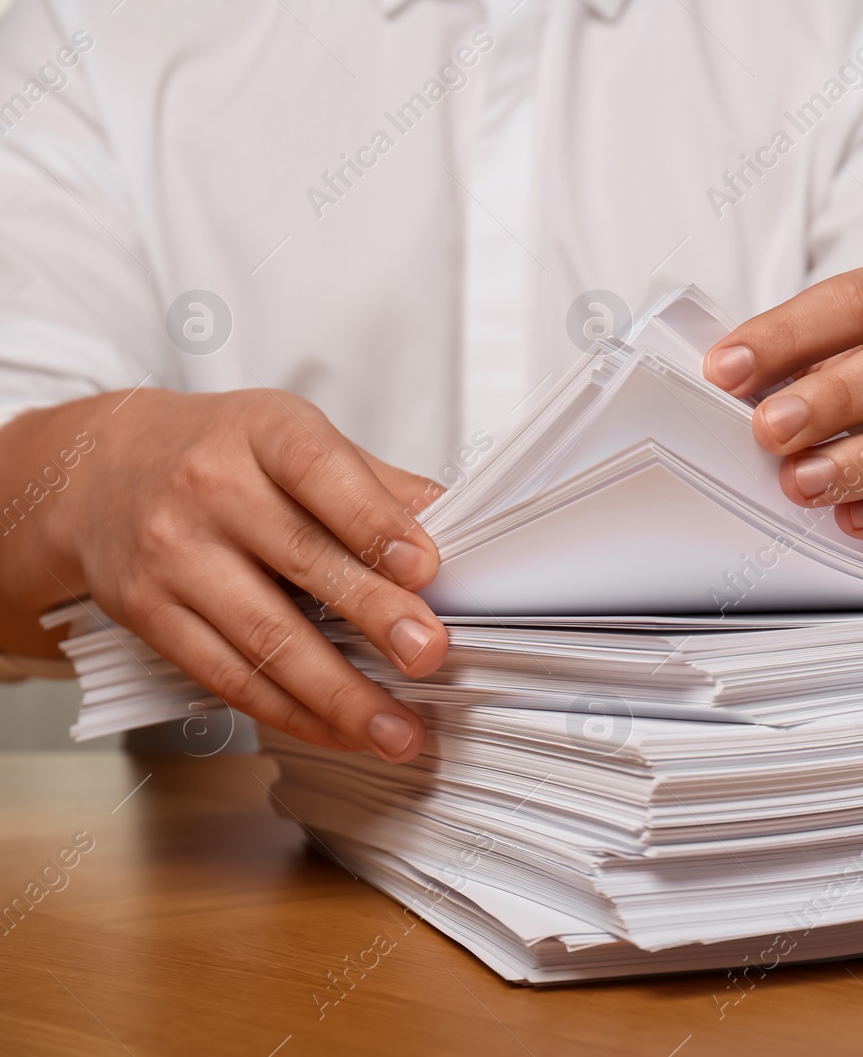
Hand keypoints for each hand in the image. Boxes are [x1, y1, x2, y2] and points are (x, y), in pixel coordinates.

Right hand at [0, 388, 447, 760]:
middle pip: (302, 562)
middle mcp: (211, 490)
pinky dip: (291, 712)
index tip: (425, 567)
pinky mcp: (150, 615)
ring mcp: (174, 556)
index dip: (375, 521)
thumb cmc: (223, 453)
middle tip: (428, 656)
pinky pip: (228, 676)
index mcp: (263, 434)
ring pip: (264, 637)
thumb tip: (460, 526)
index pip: (321, 471)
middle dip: (372, 616)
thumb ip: (378, 484)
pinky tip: (340, 730)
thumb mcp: (296, 437)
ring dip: (339, 694)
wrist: (99, 470)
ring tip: (397, 730)